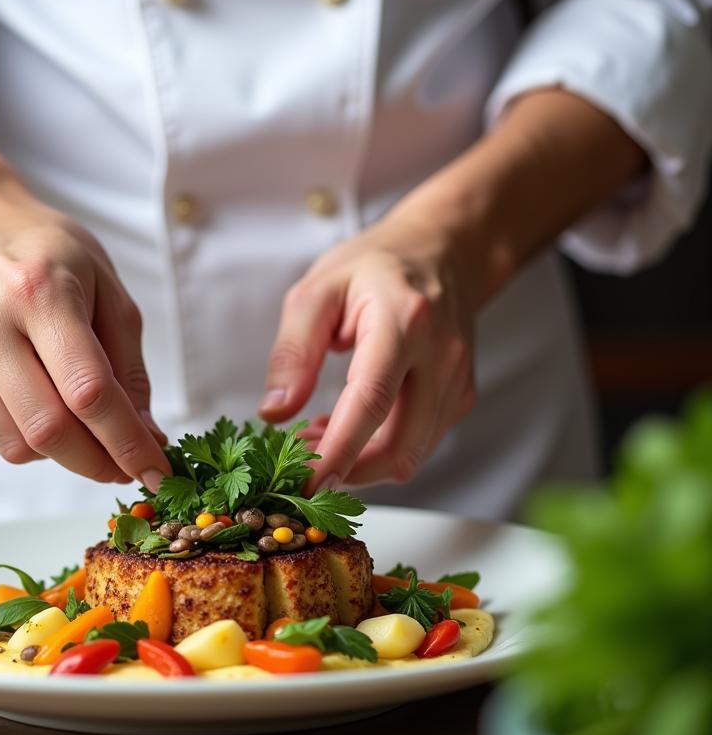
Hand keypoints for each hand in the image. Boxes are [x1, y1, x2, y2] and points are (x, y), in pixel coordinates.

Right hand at [0, 172, 169, 489]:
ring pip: (16, 447)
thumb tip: (146, 437)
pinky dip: (23, 439)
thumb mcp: (106, 286)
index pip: (89, 392)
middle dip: (98, 462)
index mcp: (40, 293)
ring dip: (60, 452)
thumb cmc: (46, 252)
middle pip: (49, 431)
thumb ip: (128, 365)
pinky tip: (35, 402)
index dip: (129, 442)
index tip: (157, 471)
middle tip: (125, 465)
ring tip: (77, 421)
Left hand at [258, 202, 477, 488]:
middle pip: (400, 446)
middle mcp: (441, 355)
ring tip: (317, 436)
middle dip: (346, 471)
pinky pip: (420, 444)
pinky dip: (380, 450)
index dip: (338, 451)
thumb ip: (293, 352)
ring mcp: (457, 380)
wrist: (442, 251)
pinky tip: (348, 425)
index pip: (372, 401)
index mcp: (404, 320)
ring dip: (360, 463)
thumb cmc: (374, 267)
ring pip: (412, 455)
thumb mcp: (316, 292)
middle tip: (299, 460)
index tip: (305, 484)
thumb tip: (274, 413)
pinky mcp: (460, 397)